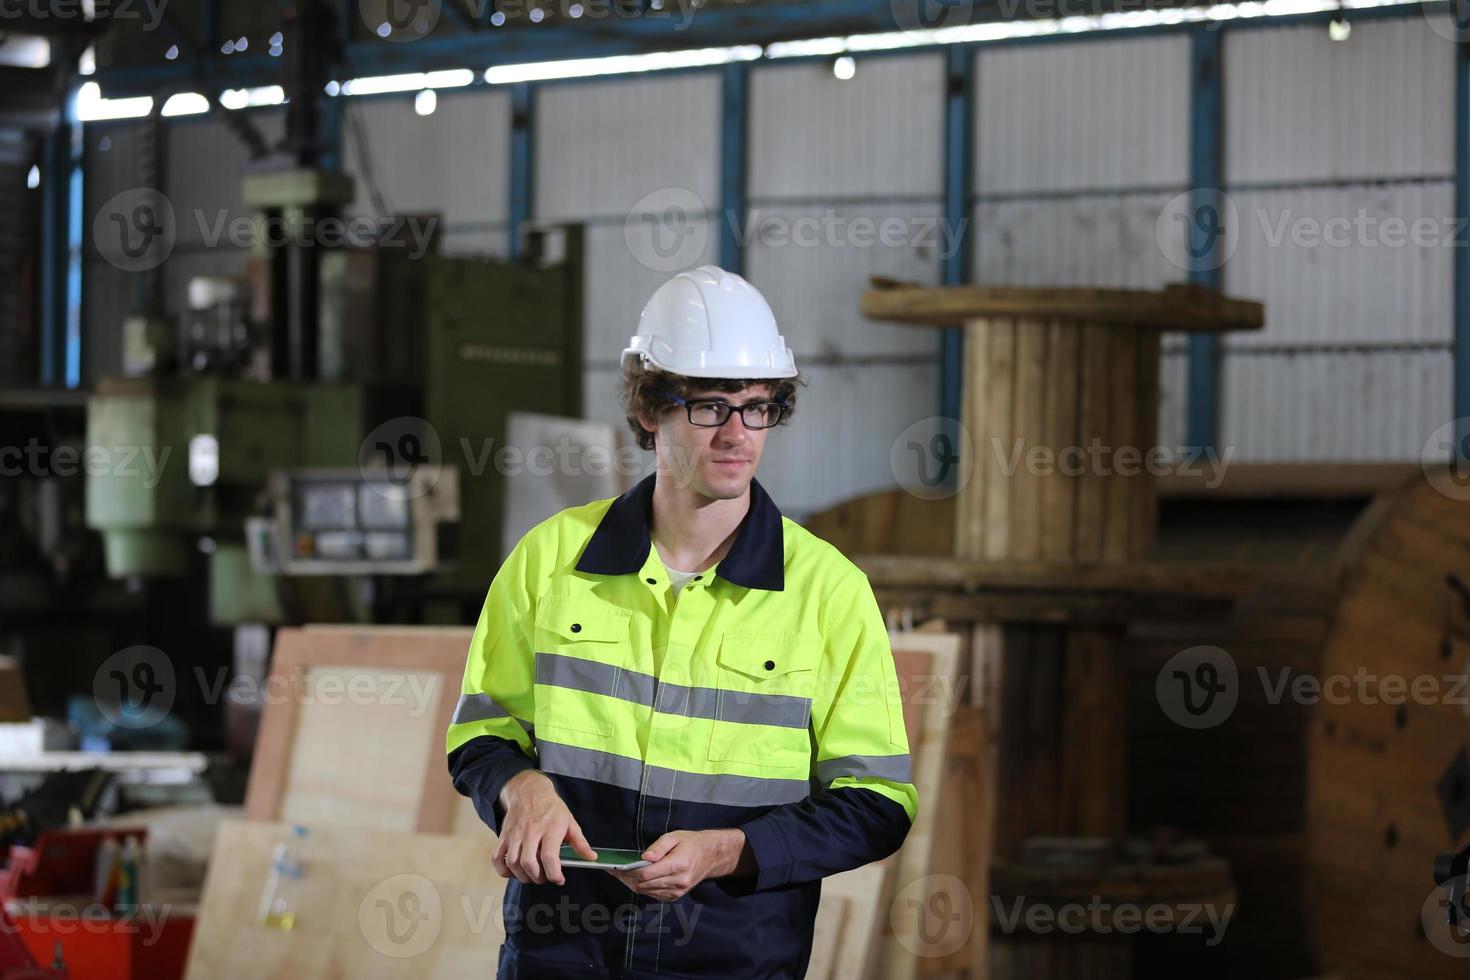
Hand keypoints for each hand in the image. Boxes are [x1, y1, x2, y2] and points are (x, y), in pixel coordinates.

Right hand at [492, 770, 595, 885]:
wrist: (529, 791)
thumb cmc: (551, 808)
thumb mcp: (570, 822)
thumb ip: (580, 842)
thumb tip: (591, 858)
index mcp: (550, 828)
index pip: (549, 856)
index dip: (554, 874)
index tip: (559, 879)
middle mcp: (531, 831)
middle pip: (529, 863)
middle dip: (537, 877)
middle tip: (544, 878)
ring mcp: (515, 834)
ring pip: (513, 862)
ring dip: (522, 876)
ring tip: (531, 875)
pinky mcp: (503, 835)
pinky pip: (497, 857)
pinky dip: (503, 870)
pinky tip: (514, 871)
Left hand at [612, 829, 748, 901]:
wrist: (711, 856)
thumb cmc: (691, 843)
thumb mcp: (675, 836)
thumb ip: (658, 847)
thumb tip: (643, 858)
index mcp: (678, 865)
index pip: (647, 873)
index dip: (629, 871)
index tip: (617, 866)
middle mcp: (678, 881)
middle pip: (644, 884)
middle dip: (627, 878)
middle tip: (614, 870)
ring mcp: (677, 891)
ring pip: (646, 891)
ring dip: (632, 883)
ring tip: (621, 874)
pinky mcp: (675, 896)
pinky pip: (653, 894)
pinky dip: (642, 887)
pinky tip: (635, 879)